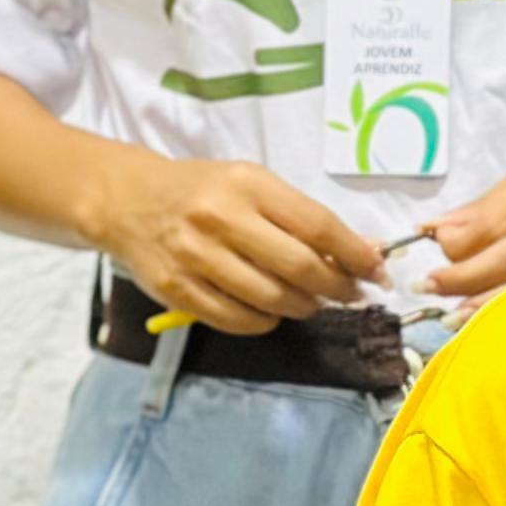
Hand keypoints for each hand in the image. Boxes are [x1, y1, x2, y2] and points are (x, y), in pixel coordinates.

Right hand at [93, 154, 383, 335]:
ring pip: (270, 298)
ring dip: (303, 307)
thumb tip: (358, 252)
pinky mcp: (177, 290)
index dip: (354, 253)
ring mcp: (196, 256)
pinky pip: (236, 319)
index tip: (377, 271)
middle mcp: (221, 218)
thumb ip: (297, 216)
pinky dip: (264, 321)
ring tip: (310, 302)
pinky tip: (271, 312)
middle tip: (350, 294)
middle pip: (298, 267)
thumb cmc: (202, 191)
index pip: (316, 224)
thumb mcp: (249, 184)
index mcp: (247, 184)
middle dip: (336, 288)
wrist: (129, 200)